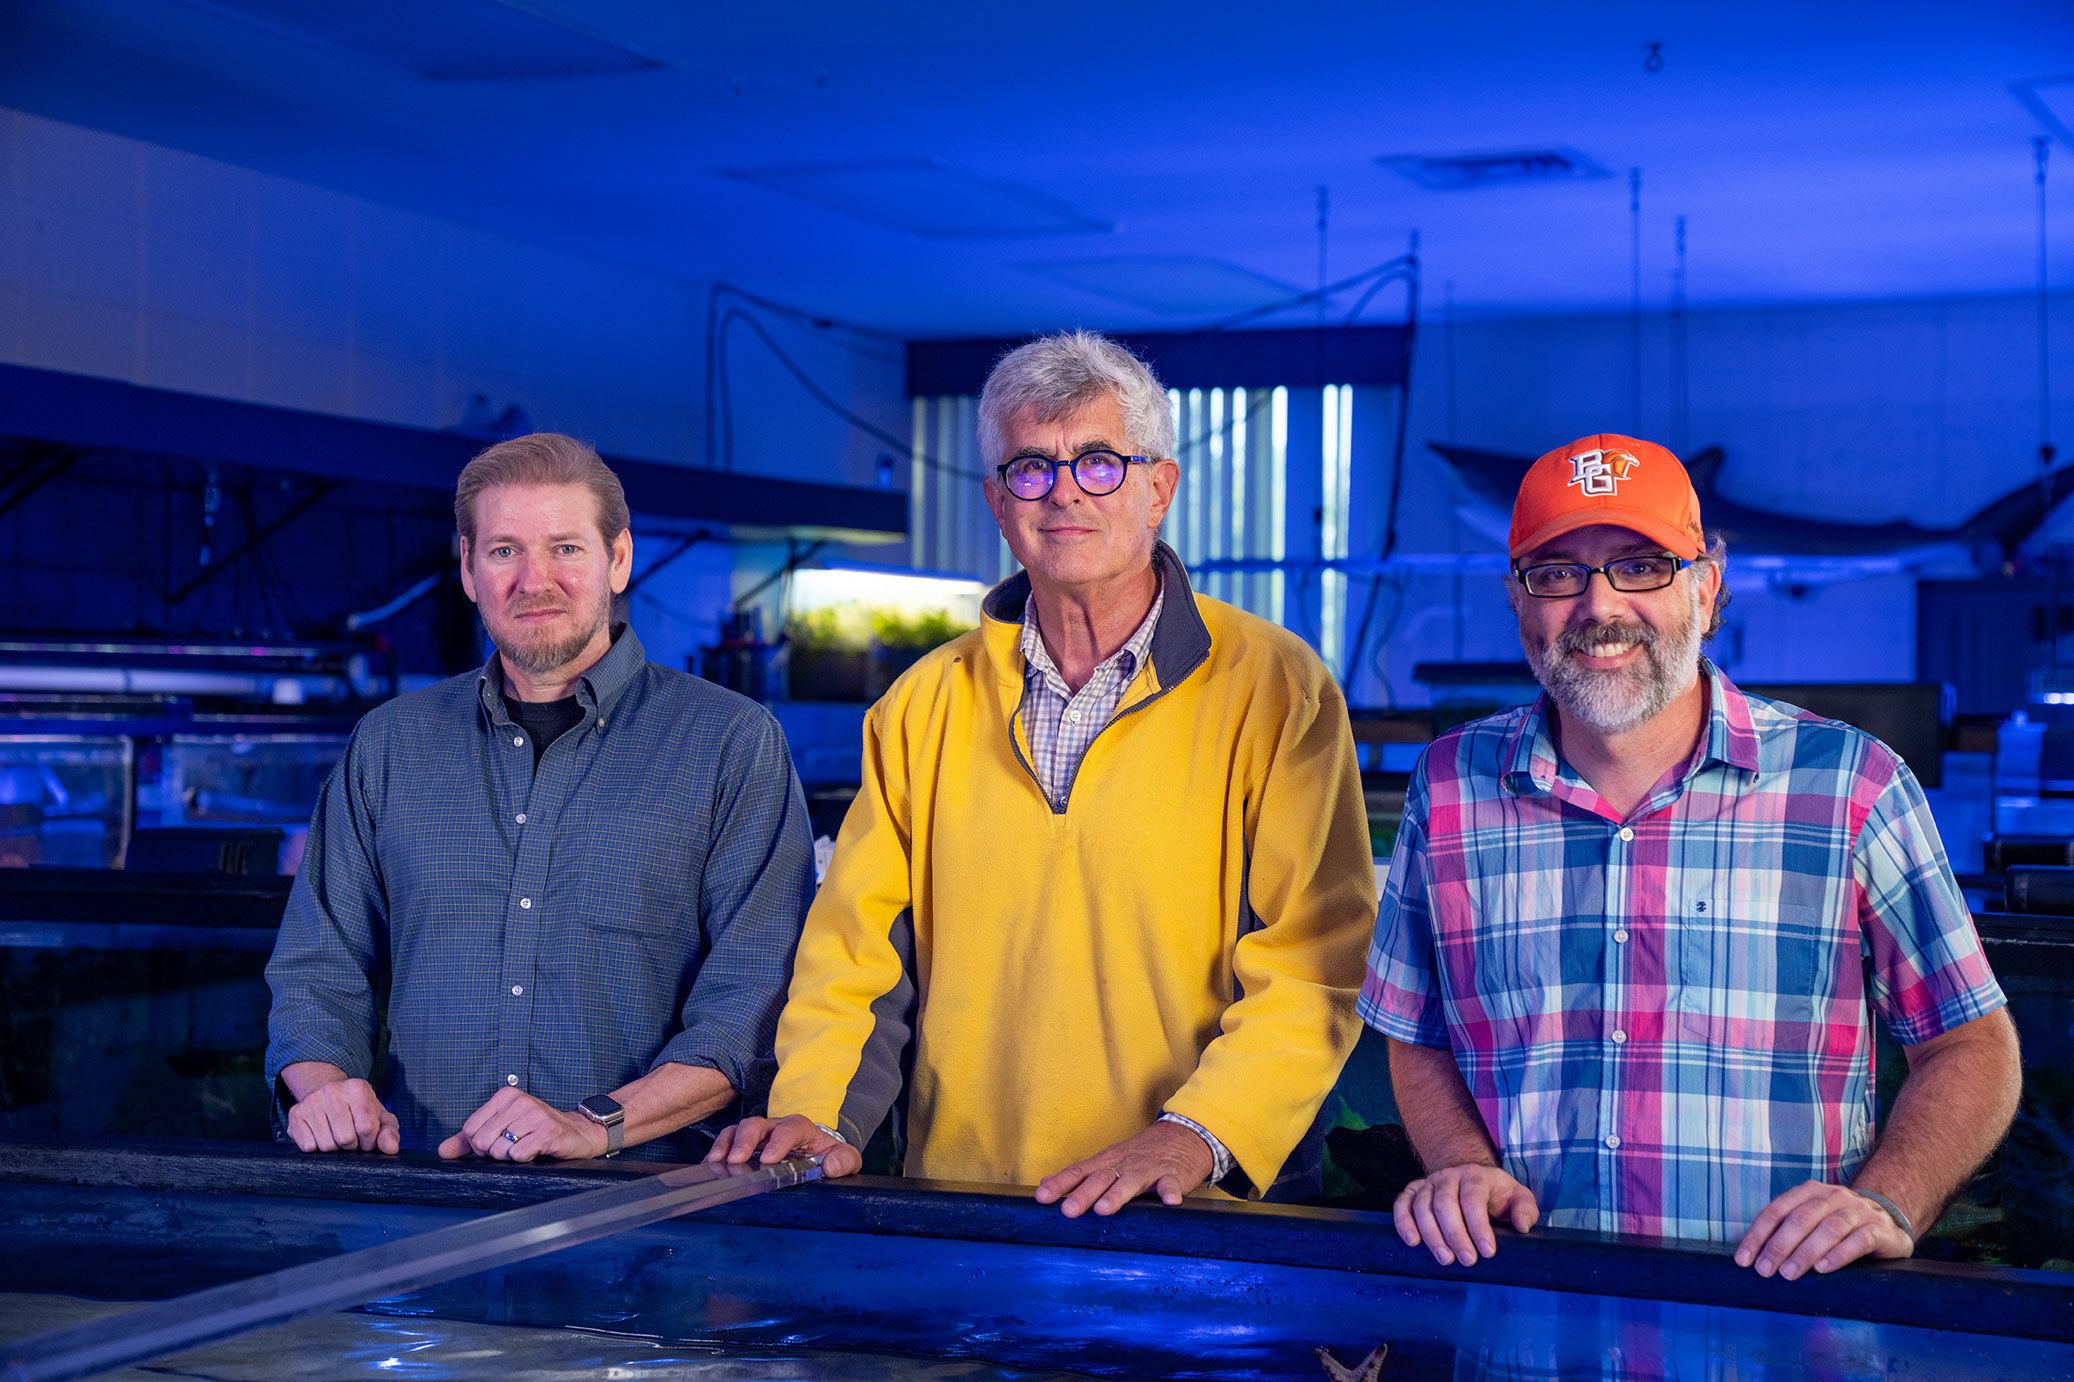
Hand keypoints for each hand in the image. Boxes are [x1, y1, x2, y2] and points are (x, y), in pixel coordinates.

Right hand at [285, 1076, 398, 1154]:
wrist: (328, 1095)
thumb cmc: (358, 1110)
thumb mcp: (379, 1117)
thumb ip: (389, 1132)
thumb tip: (391, 1149)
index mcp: (357, 1089)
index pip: (367, 1128)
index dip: (369, 1141)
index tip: (367, 1138)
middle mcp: (332, 1091)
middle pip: (345, 1138)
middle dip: (351, 1145)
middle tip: (350, 1137)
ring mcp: (311, 1102)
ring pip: (326, 1145)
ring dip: (334, 1148)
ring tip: (336, 1135)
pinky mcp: (295, 1114)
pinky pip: (308, 1146)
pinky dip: (316, 1147)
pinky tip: (321, 1135)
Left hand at [437, 1088, 607, 1161]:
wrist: (578, 1133)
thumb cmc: (537, 1131)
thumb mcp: (502, 1129)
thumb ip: (469, 1140)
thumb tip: (442, 1151)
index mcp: (504, 1096)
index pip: (469, 1129)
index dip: (479, 1145)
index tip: (499, 1141)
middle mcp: (518, 1101)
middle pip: (481, 1141)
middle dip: (493, 1152)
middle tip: (513, 1147)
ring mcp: (534, 1114)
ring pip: (499, 1150)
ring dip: (511, 1156)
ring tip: (527, 1147)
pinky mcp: (547, 1131)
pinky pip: (518, 1154)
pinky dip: (524, 1158)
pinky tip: (536, 1150)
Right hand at [705, 1114, 861, 1176]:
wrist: (820, 1154)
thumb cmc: (830, 1155)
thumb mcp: (845, 1158)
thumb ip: (844, 1160)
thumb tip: (831, 1167)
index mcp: (801, 1127)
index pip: (789, 1129)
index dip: (778, 1142)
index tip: (769, 1161)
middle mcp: (776, 1127)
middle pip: (756, 1125)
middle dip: (744, 1140)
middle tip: (735, 1160)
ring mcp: (759, 1137)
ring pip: (737, 1131)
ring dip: (726, 1144)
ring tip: (715, 1162)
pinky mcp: (747, 1147)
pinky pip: (728, 1144)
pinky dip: (718, 1153)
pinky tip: (709, 1167)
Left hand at [1034, 1120, 1213, 1217]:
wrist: (1183, 1135)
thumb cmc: (1140, 1155)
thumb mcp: (1108, 1161)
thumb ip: (1080, 1175)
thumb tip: (1045, 1184)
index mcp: (1106, 1162)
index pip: (1079, 1172)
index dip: (1060, 1184)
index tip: (1042, 1197)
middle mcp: (1124, 1164)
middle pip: (1101, 1178)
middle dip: (1083, 1194)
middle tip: (1068, 1210)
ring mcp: (1148, 1169)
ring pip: (1131, 1181)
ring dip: (1117, 1194)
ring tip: (1105, 1209)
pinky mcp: (1173, 1174)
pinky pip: (1171, 1184)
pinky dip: (1170, 1192)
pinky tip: (1169, 1202)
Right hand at [1393, 1163, 1538, 1265]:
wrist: (1468, 1177)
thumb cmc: (1496, 1194)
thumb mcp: (1518, 1196)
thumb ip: (1525, 1209)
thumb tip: (1522, 1226)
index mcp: (1476, 1176)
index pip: (1473, 1198)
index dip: (1479, 1226)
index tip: (1487, 1252)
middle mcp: (1449, 1176)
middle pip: (1445, 1203)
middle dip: (1455, 1235)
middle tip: (1467, 1260)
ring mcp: (1429, 1183)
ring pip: (1423, 1206)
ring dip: (1432, 1235)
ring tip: (1445, 1259)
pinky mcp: (1413, 1191)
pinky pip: (1402, 1203)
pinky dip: (1403, 1221)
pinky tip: (1412, 1241)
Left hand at [1734, 1181, 1913, 1279]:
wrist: (1889, 1220)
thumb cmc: (1839, 1224)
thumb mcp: (1812, 1220)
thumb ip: (1788, 1230)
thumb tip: (1754, 1257)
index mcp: (1809, 1191)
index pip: (1777, 1211)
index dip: (1758, 1235)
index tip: (1744, 1261)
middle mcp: (1832, 1196)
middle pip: (1801, 1219)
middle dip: (1779, 1246)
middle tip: (1765, 1271)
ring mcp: (1858, 1211)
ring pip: (1828, 1229)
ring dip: (1805, 1252)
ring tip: (1789, 1274)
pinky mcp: (1879, 1229)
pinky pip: (1858, 1241)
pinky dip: (1838, 1255)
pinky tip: (1823, 1269)